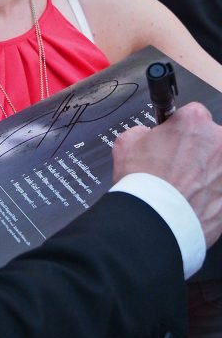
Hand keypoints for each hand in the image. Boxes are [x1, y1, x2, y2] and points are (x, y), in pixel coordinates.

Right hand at [112, 102, 221, 247]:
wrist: (157, 222)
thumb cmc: (144, 184)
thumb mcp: (125, 145)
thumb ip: (139, 132)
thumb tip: (144, 135)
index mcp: (193, 121)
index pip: (192, 115)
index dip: (180, 130)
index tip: (173, 141)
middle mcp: (218, 140)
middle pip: (210, 139)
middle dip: (196, 150)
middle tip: (177, 167)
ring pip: (218, 165)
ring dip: (206, 172)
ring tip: (184, 188)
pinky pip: (220, 187)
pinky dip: (212, 193)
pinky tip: (193, 201)